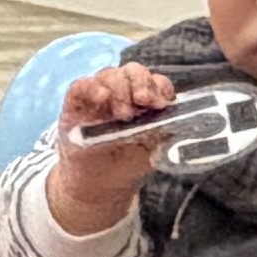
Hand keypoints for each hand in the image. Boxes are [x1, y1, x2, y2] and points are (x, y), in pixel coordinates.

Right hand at [38, 62, 182, 232]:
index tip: (161, 103)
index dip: (159, 86)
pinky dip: (92, 88)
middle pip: (132, 71)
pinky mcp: (76, 103)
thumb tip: (181, 123)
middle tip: (143, 101)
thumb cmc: (129, 162)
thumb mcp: (154, 150)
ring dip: (119, 90)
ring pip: (109, 75)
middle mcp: (122, 92)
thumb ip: (165, 133)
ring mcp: (97, 95)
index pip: (155, 81)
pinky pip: (82, 86)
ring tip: (124, 114)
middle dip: (141, 82)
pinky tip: (102, 98)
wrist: (99, 185)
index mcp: (144, 100)